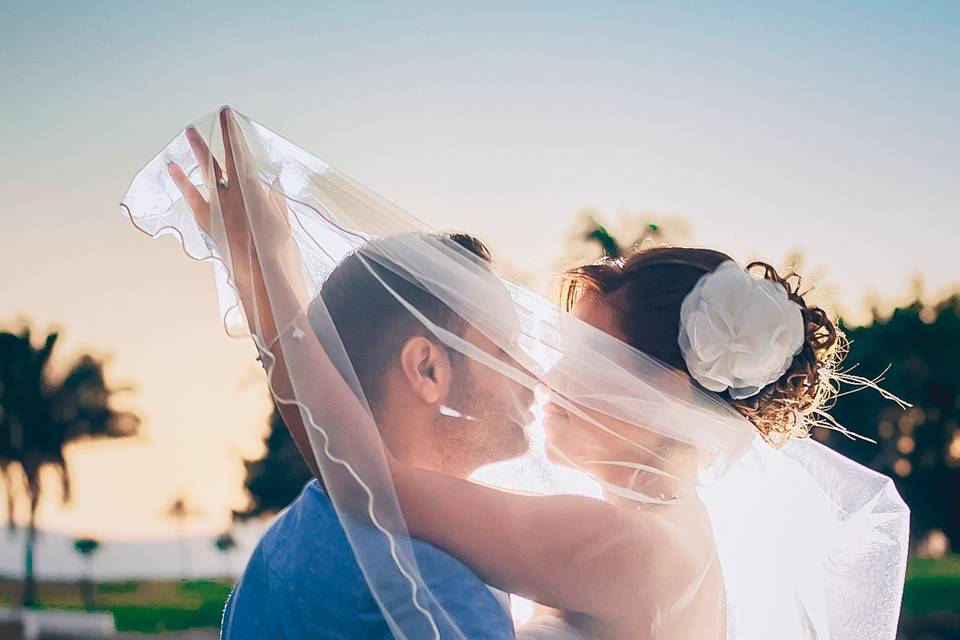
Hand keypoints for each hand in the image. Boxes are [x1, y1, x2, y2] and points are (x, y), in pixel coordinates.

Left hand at [167, 108, 291, 286]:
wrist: (259, 275)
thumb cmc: (276, 250)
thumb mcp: (282, 221)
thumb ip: (274, 199)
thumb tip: (271, 183)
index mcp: (253, 188)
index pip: (241, 151)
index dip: (233, 132)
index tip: (228, 115)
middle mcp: (232, 192)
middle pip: (224, 156)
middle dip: (219, 135)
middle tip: (217, 115)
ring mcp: (217, 206)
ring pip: (206, 171)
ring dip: (199, 150)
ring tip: (189, 131)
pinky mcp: (206, 221)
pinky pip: (191, 196)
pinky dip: (182, 181)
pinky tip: (173, 167)